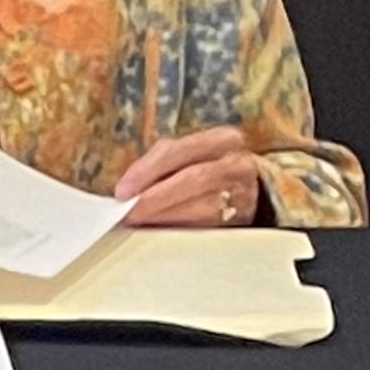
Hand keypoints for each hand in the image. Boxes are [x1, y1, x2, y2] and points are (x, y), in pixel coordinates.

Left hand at [113, 125, 262, 227]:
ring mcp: (245, 192)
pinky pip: (210, 226)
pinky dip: (182, 229)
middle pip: (194, 177)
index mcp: (221, 139)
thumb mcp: (184, 158)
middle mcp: (237, 162)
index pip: (179, 150)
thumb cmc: (203, 170)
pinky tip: (162, 231)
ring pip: (204, 206)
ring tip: (141, 222)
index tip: (123, 190)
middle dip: (157, 197)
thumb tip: (126, 191)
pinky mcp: (244, 219)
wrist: (245, 189)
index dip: (147, 170)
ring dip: (167, 216)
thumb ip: (156, 167)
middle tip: (130, 212)